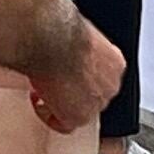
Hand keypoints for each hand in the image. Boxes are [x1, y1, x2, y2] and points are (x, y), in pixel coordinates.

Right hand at [30, 17, 123, 133]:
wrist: (51, 38)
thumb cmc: (61, 28)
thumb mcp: (77, 32)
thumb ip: (78, 45)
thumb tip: (65, 38)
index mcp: (114, 62)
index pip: (102, 77)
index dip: (83, 77)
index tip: (69, 73)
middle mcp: (110, 85)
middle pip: (92, 96)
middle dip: (73, 91)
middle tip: (55, 84)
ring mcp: (96, 104)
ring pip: (79, 111)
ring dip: (62, 103)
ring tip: (45, 92)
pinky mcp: (77, 117)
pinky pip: (63, 125)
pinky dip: (49, 117)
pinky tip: (39, 104)